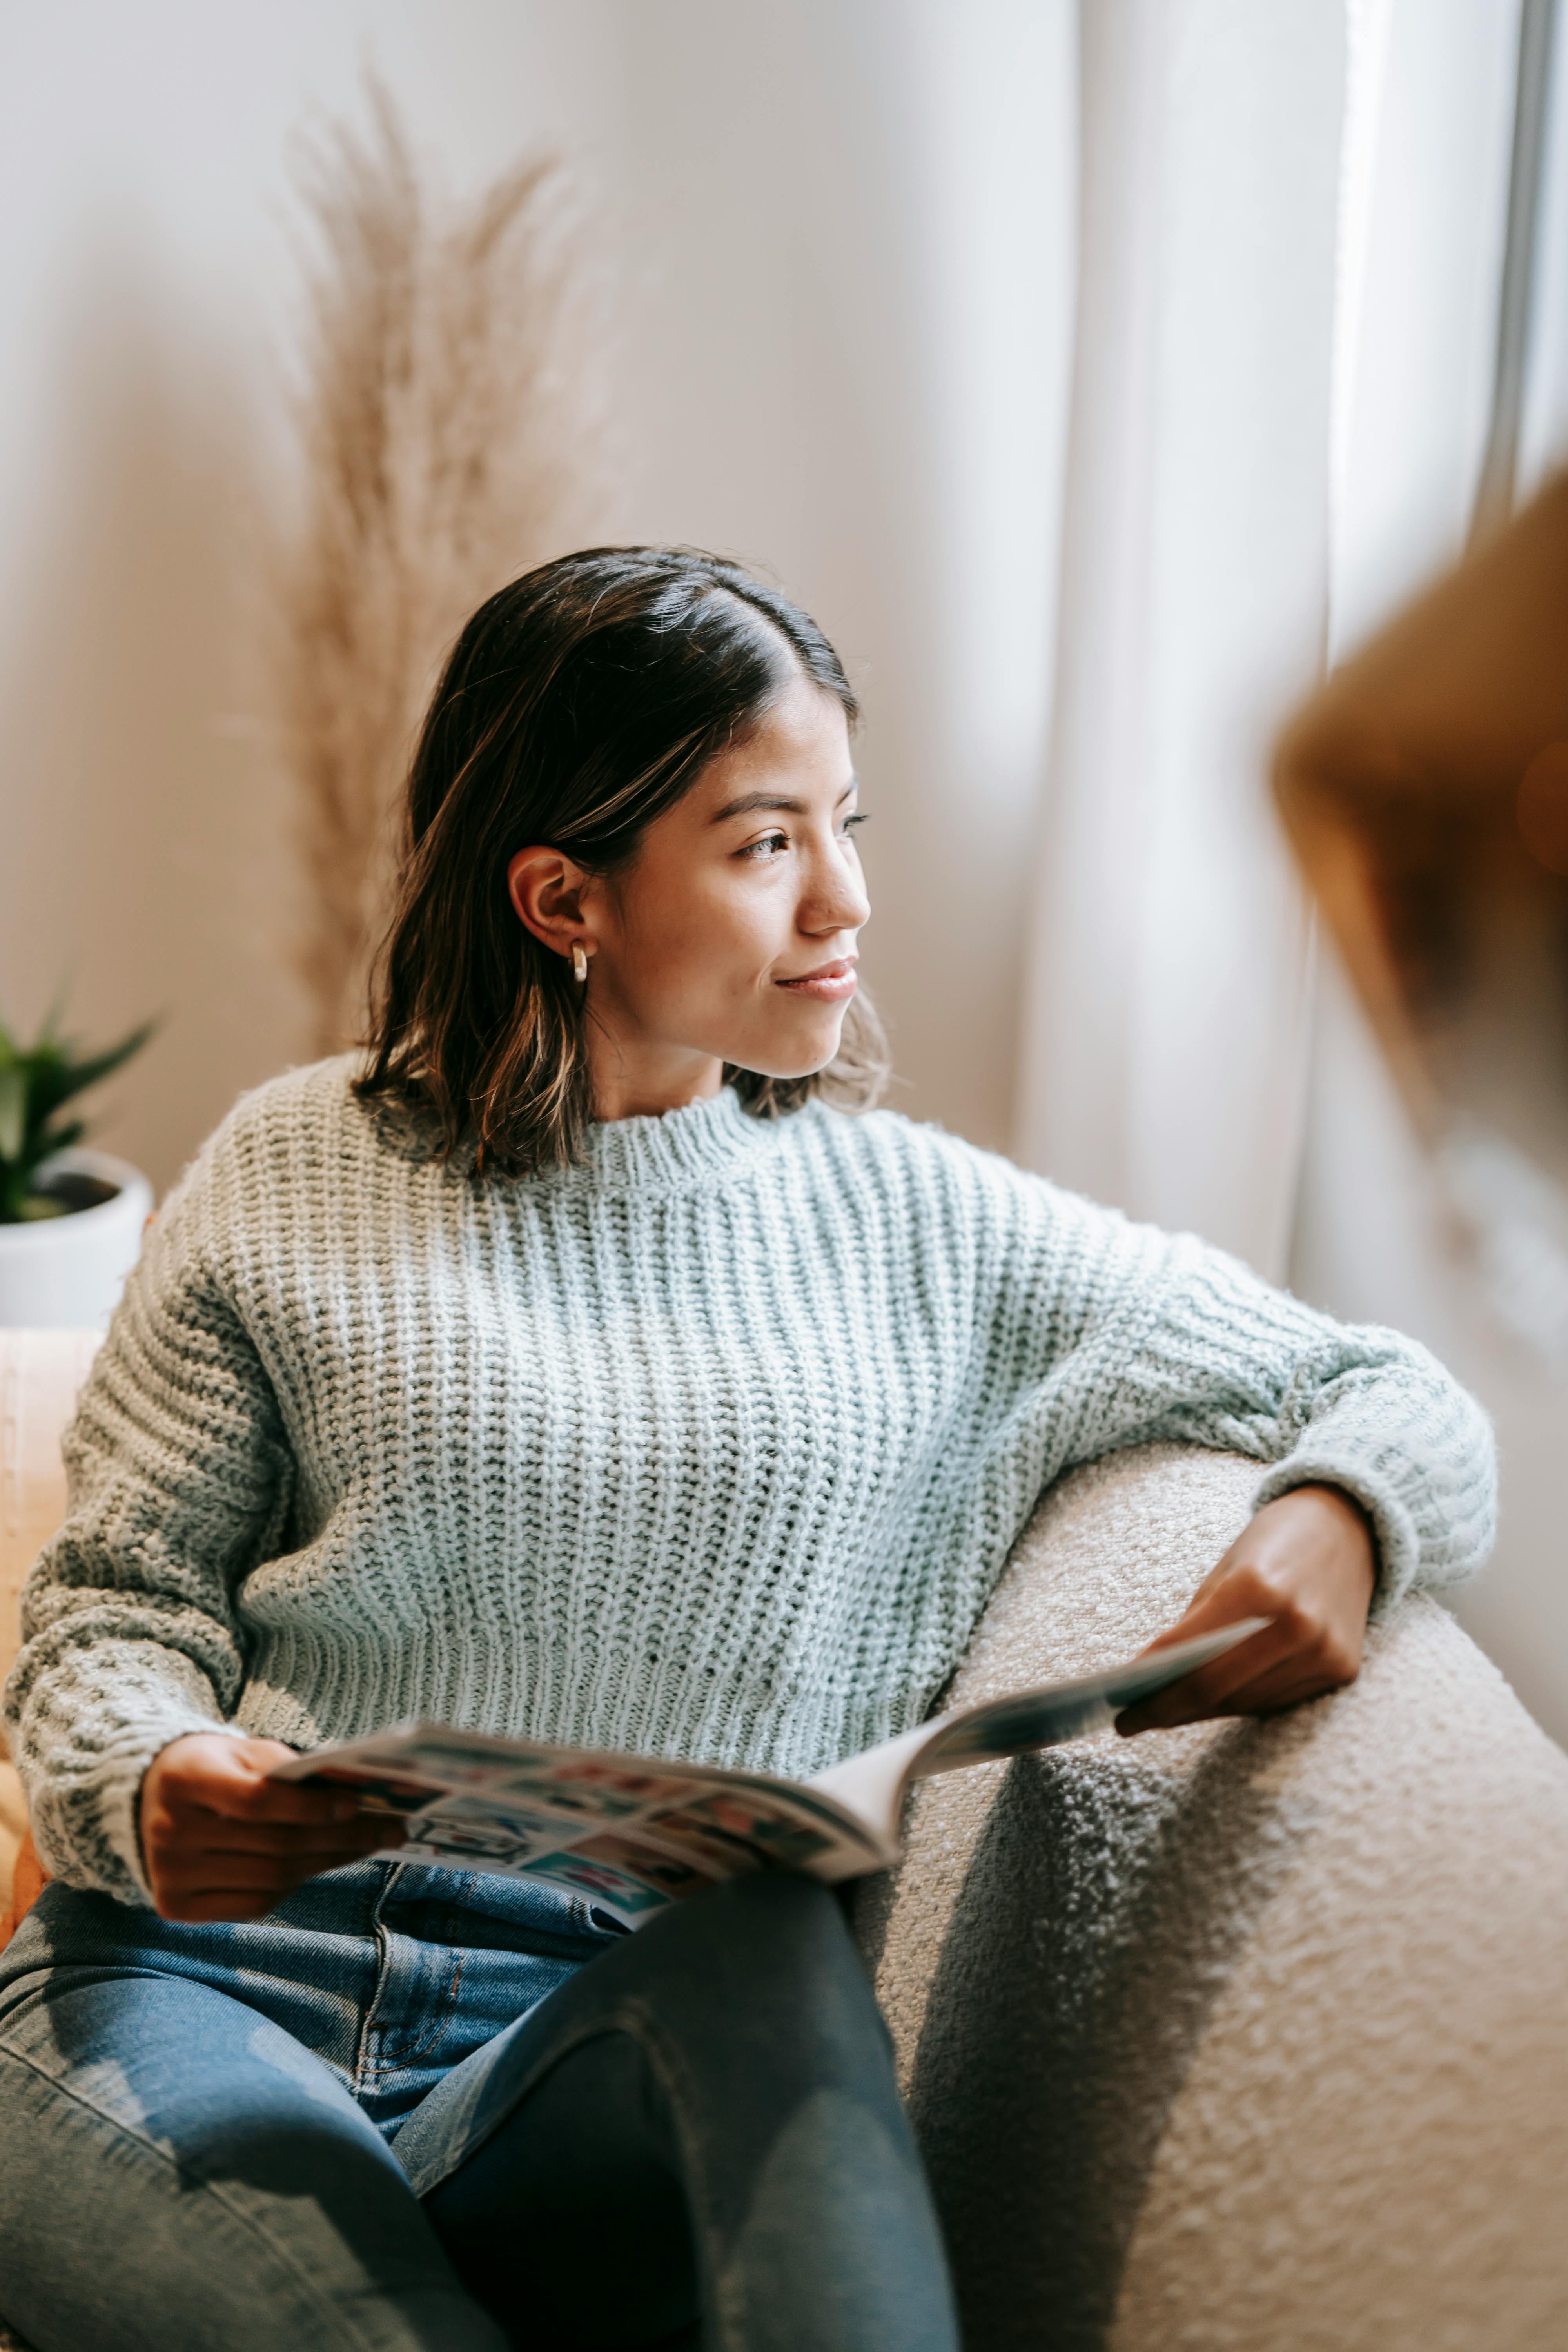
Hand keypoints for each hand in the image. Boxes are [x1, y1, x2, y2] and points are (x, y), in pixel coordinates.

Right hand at [138, 1733, 401, 1922]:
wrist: (150, 1797)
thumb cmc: (214, 1767)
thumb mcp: (243, 1751)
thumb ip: (287, 1770)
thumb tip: (353, 1798)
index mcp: (185, 1779)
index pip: (256, 1801)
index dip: (311, 1806)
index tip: (358, 1803)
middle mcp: (168, 1831)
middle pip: (272, 1845)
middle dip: (340, 1839)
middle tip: (390, 1829)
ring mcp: (169, 1875)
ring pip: (269, 1880)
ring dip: (326, 1863)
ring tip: (365, 1846)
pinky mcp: (174, 1907)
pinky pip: (253, 1905)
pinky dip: (292, 1887)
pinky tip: (318, 1866)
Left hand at [1115, 1484, 1375, 1736]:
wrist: (1348, 1526)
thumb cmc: (1273, 1542)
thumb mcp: (1224, 1569)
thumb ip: (1195, 1625)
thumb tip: (1155, 1678)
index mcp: (1259, 1589)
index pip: (1194, 1660)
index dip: (1154, 1692)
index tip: (1121, 1709)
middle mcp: (1297, 1624)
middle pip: (1220, 1691)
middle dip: (1171, 1709)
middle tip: (1133, 1720)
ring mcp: (1325, 1651)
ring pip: (1248, 1704)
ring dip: (1203, 1712)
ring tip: (1167, 1713)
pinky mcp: (1343, 1668)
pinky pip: (1279, 1700)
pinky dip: (1242, 1703)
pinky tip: (1213, 1702)